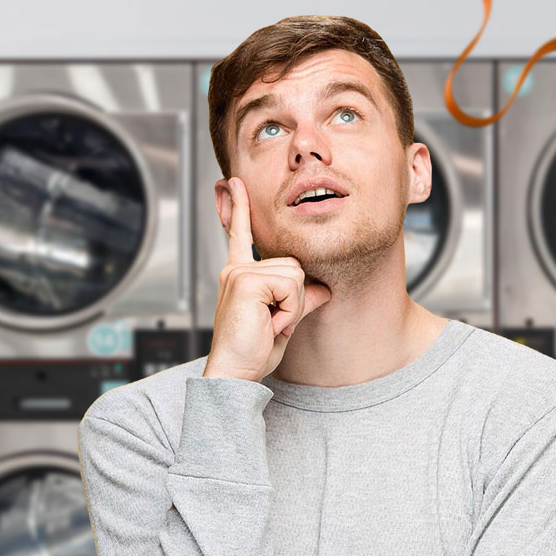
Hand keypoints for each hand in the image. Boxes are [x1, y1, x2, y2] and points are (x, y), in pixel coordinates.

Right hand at [205, 176, 332, 380]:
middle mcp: (237, 270)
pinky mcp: (246, 281)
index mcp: (240, 275)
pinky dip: (288, 310)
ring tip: (269, 324)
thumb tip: (322, 288)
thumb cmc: (253, 351)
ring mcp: (239, 273)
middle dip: (295, 298)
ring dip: (292, 306)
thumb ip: (301, 300)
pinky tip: (269, 323)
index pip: (241, 235)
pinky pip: (290, 286)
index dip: (240, 209)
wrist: (235, 373)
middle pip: (294, 265)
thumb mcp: (284, 322)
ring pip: (296, 275)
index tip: (233, 182)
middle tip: (274, 322)